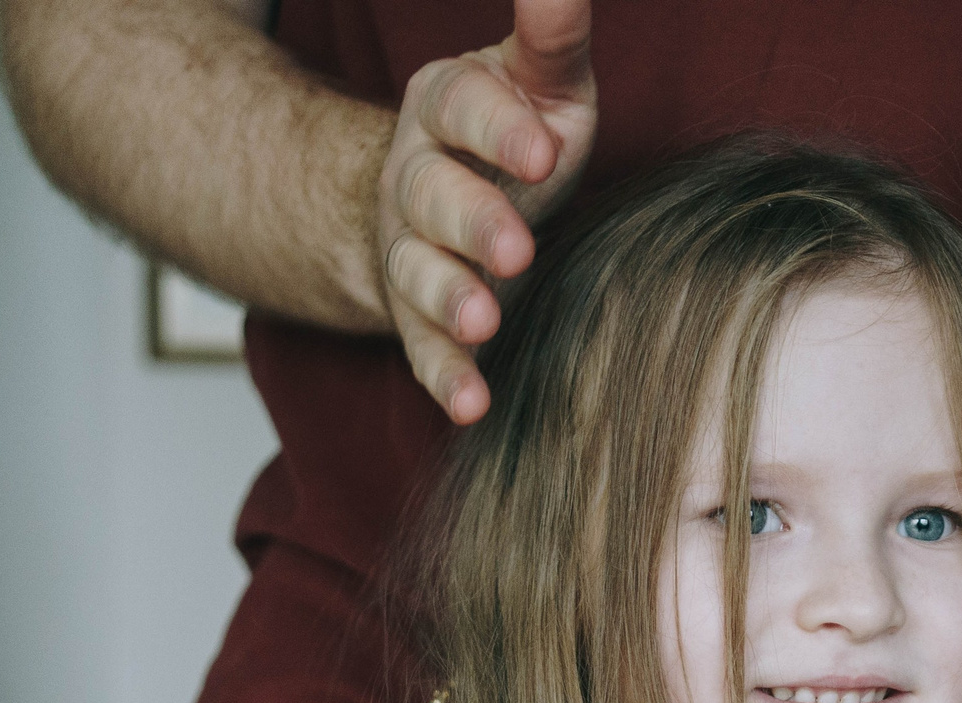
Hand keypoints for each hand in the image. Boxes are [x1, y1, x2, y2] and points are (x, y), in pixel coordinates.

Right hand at [378, 0, 595, 422]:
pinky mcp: (420, 316)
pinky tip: (472, 405)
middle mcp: (415, 177)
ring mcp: (410, 250)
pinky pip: (422, 347)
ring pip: (417, 272)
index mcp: (444, 106)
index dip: (498, 131)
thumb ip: (551, 38)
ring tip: (484, 323)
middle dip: (473, 222)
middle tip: (516, 248)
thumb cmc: (515, 135)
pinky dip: (445, 377)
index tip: (544, 152)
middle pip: (432, 196)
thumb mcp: (538, 81)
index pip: (462, 108)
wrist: (447, 202)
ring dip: (449, 299)